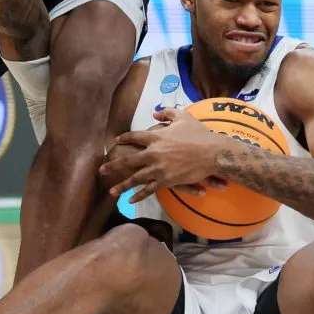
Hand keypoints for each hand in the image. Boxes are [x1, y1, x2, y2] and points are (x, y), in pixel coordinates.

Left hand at [100, 108, 229, 202]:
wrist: (212, 153)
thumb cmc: (199, 134)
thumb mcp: (183, 116)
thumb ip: (167, 113)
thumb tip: (154, 115)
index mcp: (156, 137)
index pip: (134, 137)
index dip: (124, 139)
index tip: (116, 141)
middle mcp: (153, 153)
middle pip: (128, 160)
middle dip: (113, 165)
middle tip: (101, 170)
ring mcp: (158, 169)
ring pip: (136, 179)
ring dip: (122, 186)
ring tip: (111, 191)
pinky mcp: (166, 181)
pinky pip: (149, 190)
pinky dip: (139, 195)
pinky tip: (130, 200)